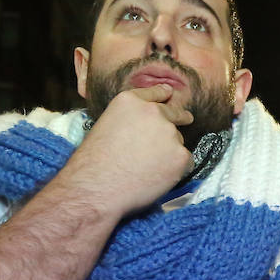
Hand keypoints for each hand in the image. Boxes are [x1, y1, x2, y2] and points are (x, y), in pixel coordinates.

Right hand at [60, 85, 194, 217]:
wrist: (98, 186)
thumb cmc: (93, 161)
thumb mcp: (106, 125)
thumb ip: (129, 118)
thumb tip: (143, 124)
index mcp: (131, 101)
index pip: (156, 92)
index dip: (164, 94)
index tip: (170, 94)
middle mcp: (154, 112)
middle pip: (175, 113)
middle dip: (180, 117)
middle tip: (186, 120)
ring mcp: (170, 133)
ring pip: (178, 141)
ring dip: (170, 151)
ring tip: (148, 167)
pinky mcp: (180, 155)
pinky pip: (185, 162)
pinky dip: (176, 170)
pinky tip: (157, 177)